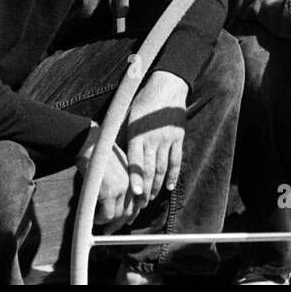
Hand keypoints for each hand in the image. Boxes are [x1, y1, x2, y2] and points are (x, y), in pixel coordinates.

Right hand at [77, 126, 139, 229]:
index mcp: (135, 177)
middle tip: (110, 230)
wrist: (91, 145)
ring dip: (108, 224)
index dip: (132, 213)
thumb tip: (116, 199)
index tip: (125, 220)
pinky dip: (100, 220)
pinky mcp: (108, 193)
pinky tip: (93, 218)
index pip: (139, 201)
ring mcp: (121, 189)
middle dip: (120, 223)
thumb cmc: (101, 154)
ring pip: (119, 216)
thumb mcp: (118, 167)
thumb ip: (122, 181)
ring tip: (99, 225)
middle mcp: (132, 184)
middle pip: (130, 211)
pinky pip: (106, 215)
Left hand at [125, 70, 187, 204]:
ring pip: (163, 168)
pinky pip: (176, 161)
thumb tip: (112, 158)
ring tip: (150, 199)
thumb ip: (123, 137)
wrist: (168, 86)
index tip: (134, 194)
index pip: (137, 162)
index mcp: (138, 134)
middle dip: (145, 190)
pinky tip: (169, 187)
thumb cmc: (143, 101)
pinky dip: (173, 175)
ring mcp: (168, 139)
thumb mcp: (128, 117)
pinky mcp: (178, 138)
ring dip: (157, 186)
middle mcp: (153, 138)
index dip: (137, 179)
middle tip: (139, 205)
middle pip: (150, 170)